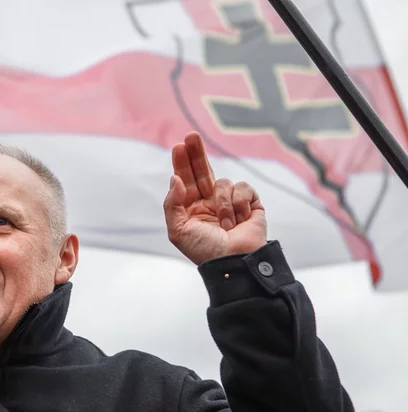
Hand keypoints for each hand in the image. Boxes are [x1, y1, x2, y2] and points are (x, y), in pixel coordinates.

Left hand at [163, 132, 266, 264]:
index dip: (183, 163)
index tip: (179, 146)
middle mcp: (210, 202)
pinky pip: (243, 187)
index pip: (186, 180)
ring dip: (223, 203)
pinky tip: (240, 220)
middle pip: (203, 171)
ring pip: (224, 182)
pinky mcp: (251, 203)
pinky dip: (240, 203)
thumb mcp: (178, 230)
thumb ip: (173, 204)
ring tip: (225, 224)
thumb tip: (175, 179)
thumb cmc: (205, 250)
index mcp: (192, 208)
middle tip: (191, 136)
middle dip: (196, 153)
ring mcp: (231, 202)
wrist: (234, 262)